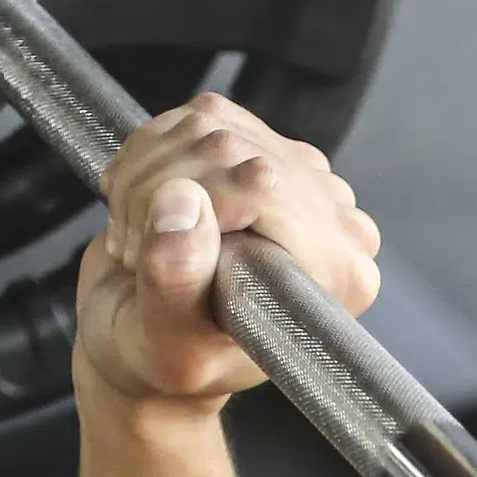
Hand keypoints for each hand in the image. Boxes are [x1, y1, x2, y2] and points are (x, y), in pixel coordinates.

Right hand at [72, 96, 383, 416]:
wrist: (143, 344)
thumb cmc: (164, 361)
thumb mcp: (166, 345)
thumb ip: (176, 284)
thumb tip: (183, 204)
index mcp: (337, 274)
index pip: (265, 186)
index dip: (197, 202)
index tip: (159, 252)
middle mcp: (333, 223)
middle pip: (234, 149)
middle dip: (158, 191)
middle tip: (139, 252)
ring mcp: (300, 181)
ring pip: (209, 125)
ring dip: (146, 174)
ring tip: (141, 239)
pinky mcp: (260, 150)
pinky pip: (198, 115)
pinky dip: (150, 153)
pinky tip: (148, 206)